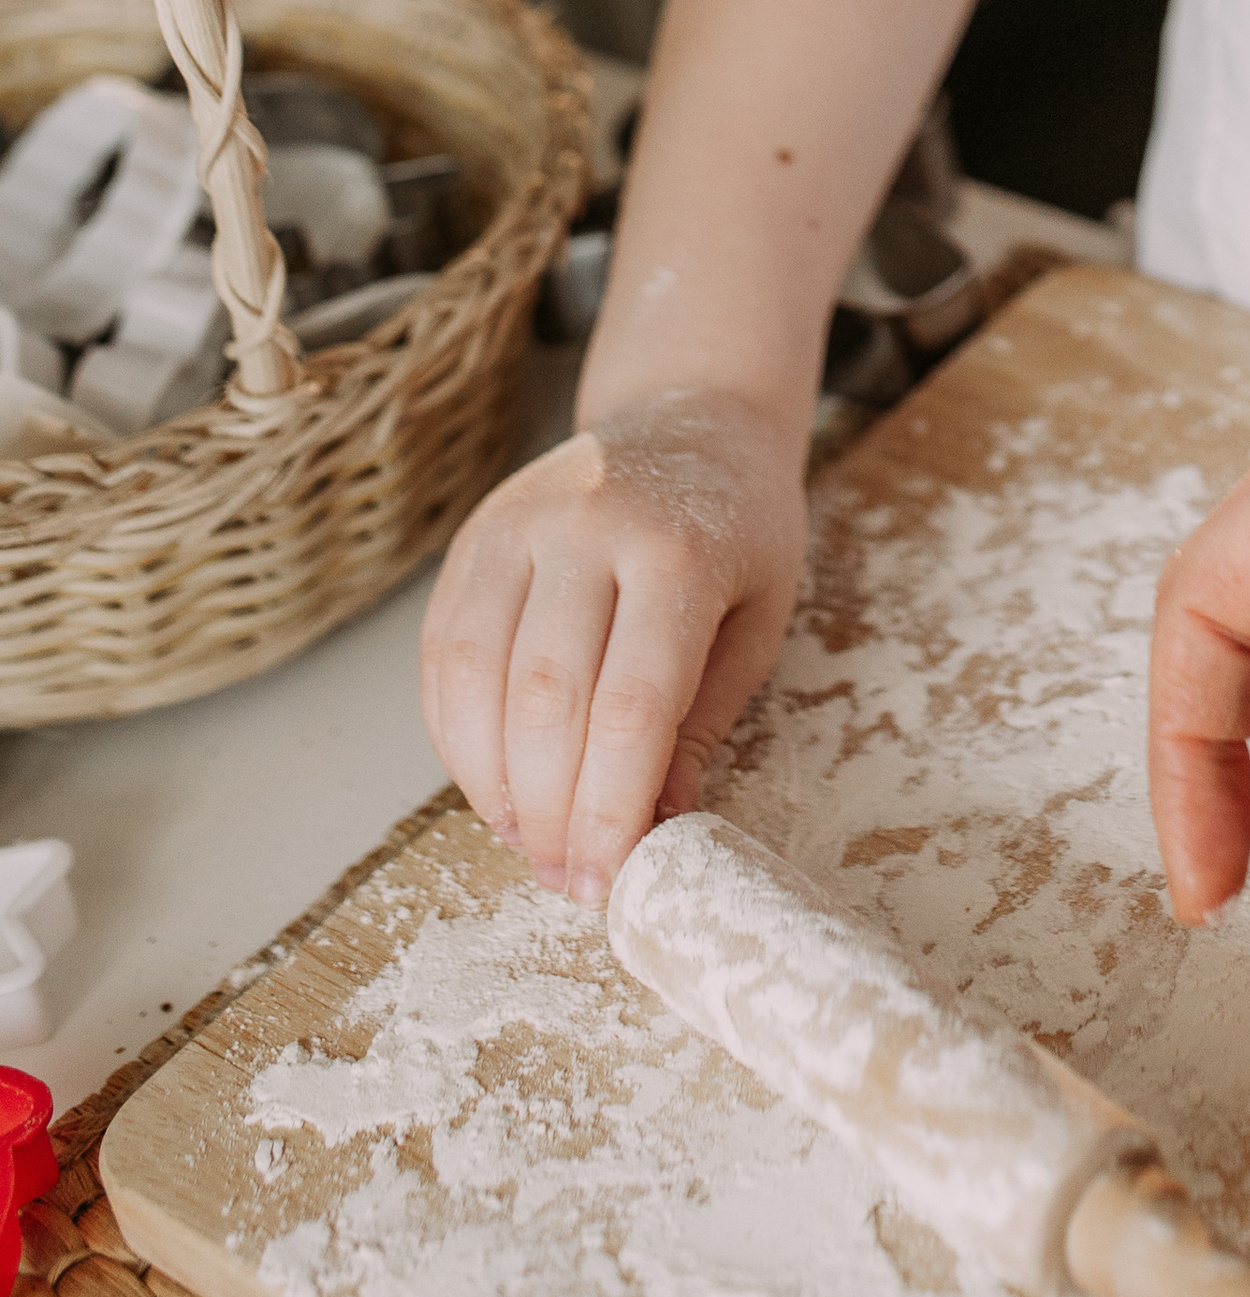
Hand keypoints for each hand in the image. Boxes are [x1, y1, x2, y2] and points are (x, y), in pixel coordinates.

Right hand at [420, 388, 806, 902]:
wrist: (689, 414)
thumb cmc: (738, 526)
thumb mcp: (760, 617)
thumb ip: (705, 720)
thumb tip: (656, 830)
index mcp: (678, 548)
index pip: (632, 704)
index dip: (611, 808)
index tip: (609, 882)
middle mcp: (588, 527)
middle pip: (546, 698)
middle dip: (550, 811)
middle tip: (567, 879)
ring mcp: (518, 524)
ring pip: (475, 677)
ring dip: (492, 784)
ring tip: (528, 842)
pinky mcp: (473, 537)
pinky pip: (442, 651)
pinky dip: (455, 735)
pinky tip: (490, 784)